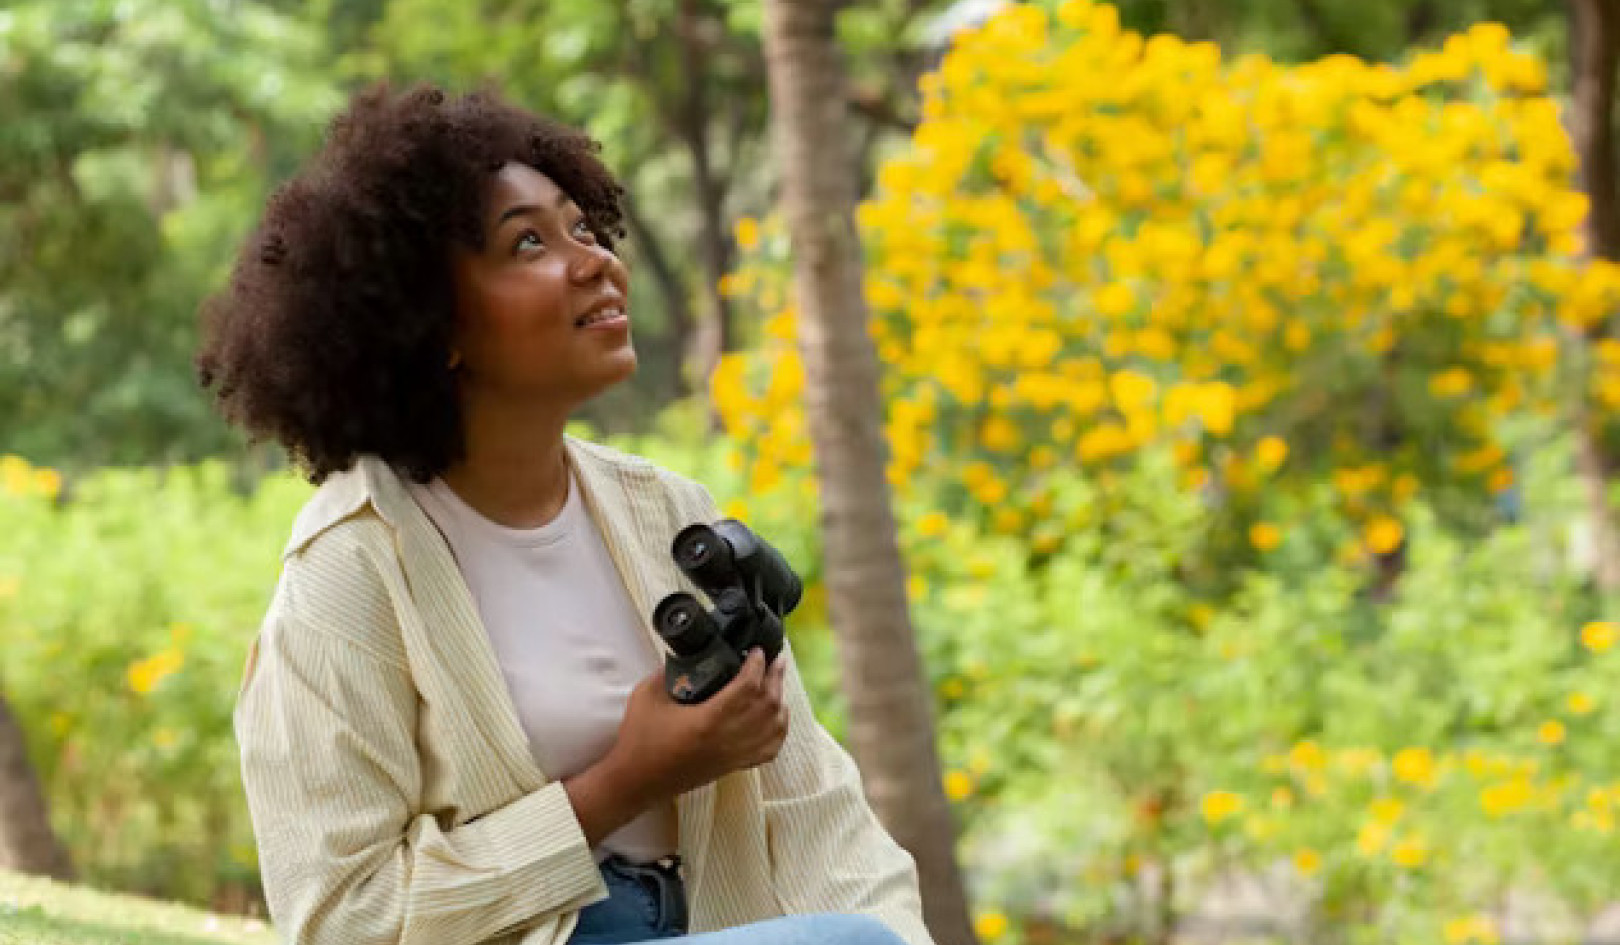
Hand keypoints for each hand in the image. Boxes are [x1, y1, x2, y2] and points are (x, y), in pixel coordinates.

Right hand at [608, 649, 789, 805]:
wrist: (636, 781)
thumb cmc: (640, 739)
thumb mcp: (647, 694)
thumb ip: (669, 670)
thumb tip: (688, 653)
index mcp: (709, 719)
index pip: (747, 686)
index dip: (757, 664)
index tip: (757, 650)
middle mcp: (728, 739)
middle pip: (768, 704)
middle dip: (775, 677)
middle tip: (776, 659)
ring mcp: (734, 755)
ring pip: (774, 727)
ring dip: (781, 701)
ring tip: (777, 682)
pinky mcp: (733, 766)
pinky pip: (769, 750)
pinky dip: (779, 731)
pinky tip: (777, 717)